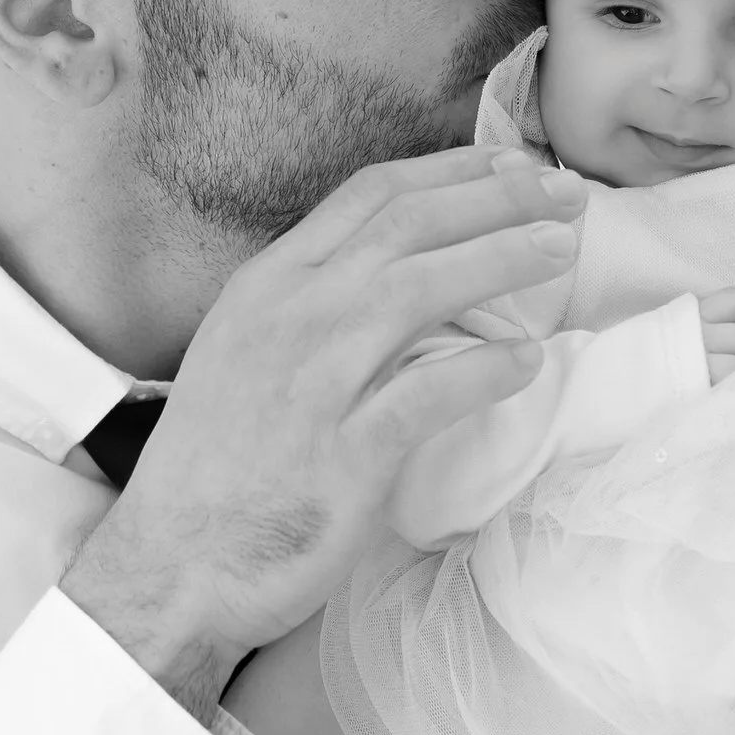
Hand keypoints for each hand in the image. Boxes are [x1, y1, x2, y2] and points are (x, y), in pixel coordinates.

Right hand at [58, 145, 587, 723]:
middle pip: (408, 224)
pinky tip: (527, 360)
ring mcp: (314, 381)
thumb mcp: (249, 355)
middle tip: (561, 192)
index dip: (450, 171)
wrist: (172, 568)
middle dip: (495, 197)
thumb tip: (401, 276)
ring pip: (421, 285)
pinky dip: (485, 368)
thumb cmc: (218, 469)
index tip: (508, 166)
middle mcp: (289, 316)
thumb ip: (316, 311)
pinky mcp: (345, 453)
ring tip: (558, 249)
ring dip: (501, 257)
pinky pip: (430, 392)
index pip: (369, 196)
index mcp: (267, 286)